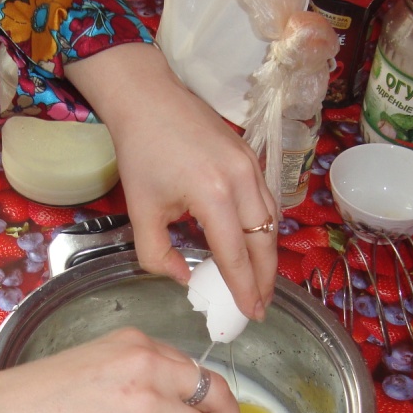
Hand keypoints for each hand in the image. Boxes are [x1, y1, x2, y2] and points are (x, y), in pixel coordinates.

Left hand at [65, 43, 277, 320]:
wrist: (148, 98)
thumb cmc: (141, 152)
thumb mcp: (141, 211)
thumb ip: (158, 254)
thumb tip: (185, 278)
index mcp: (213, 195)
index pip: (236, 254)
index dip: (243, 288)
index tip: (250, 314)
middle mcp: (241, 180)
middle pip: (264, 241)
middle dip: (265, 278)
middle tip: (261, 305)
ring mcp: (252, 165)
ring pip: (271, 222)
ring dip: (268, 255)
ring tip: (261, 283)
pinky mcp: (252, 157)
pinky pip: (267, 202)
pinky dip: (265, 229)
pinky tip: (257, 246)